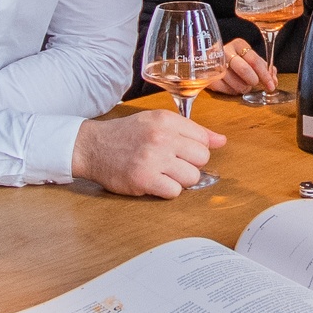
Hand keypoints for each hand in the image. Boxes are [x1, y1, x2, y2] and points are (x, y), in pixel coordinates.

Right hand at [73, 108, 227, 197]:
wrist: (92, 146)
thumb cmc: (126, 135)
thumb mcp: (157, 122)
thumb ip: (191, 130)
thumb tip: (221, 140)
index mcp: (166, 120)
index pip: (203, 139)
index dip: (194, 148)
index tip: (180, 151)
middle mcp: (161, 137)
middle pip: (202, 158)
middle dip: (190, 164)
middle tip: (172, 163)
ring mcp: (153, 159)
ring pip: (192, 177)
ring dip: (180, 179)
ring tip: (163, 173)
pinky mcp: (144, 180)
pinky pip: (174, 192)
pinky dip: (167, 191)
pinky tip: (154, 182)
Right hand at [210, 36, 276, 95]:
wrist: (211, 60)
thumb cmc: (237, 60)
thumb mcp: (251, 60)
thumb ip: (264, 69)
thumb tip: (273, 80)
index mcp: (239, 45)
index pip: (254, 60)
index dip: (265, 75)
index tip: (271, 85)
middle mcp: (226, 51)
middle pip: (244, 69)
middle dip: (253, 80)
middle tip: (254, 84)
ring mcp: (215, 64)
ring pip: (235, 82)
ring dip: (243, 88)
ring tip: (243, 85)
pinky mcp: (208, 76)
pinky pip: (225, 89)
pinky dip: (232, 91)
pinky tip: (233, 87)